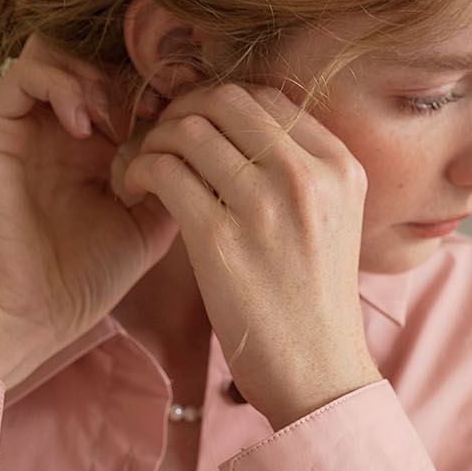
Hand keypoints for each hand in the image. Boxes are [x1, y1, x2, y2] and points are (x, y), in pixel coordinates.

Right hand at [0, 37, 177, 385]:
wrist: (33, 312)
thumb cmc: (89, 275)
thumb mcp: (153, 218)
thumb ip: (177, 170)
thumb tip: (211, 126)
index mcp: (96, 140)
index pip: (127, 74)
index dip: (161, 77)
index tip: (189, 102)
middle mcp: (57, 123)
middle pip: (97, 52)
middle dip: (135, 68)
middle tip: (161, 100)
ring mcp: (24, 122)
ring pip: (61, 50)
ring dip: (101, 76)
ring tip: (121, 119)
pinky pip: (27, 73)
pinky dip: (64, 87)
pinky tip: (87, 128)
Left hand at [116, 82, 381, 430]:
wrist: (318, 374)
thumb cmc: (311, 304)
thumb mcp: (330, 222)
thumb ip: (299, 173)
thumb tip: (242, 132)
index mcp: (338, 165)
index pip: (267, 96)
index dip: (217, 103)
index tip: (192, 128)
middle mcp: (308, 175)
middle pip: (225, 100)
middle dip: (181, 111)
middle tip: (159, 143)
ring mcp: (265, 205)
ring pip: (188, 129)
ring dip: (153, 141)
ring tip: (141, 169)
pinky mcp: (221, 240)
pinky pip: (164, 172)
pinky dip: (138, 170)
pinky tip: (133, 191)